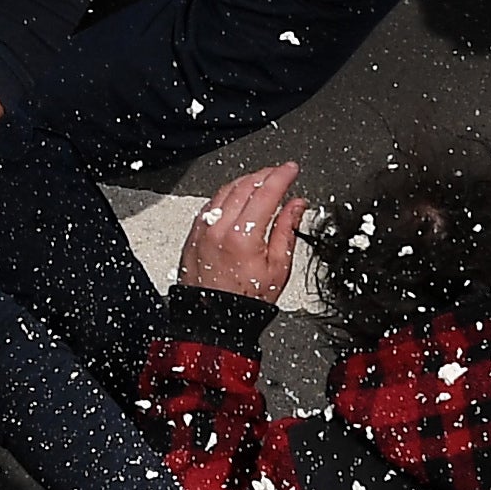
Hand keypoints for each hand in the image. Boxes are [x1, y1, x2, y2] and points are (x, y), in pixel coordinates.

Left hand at [179, 161, 304, 302]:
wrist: (212, 320)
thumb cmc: (244, 302)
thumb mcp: (278, 268)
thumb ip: (288, 230)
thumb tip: (296, 205)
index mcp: (243, 237)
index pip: (266, 192)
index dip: (282, 176)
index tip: (292, 169)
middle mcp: (219, 229)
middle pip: (245, 185)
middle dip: (265, 174)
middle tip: (280, 174)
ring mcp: (203, 230)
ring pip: (226, 191)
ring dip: (246, 182)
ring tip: (262, 183)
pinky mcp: (194, 234)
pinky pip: (212, 203)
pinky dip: (229, 195)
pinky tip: (239, 198)